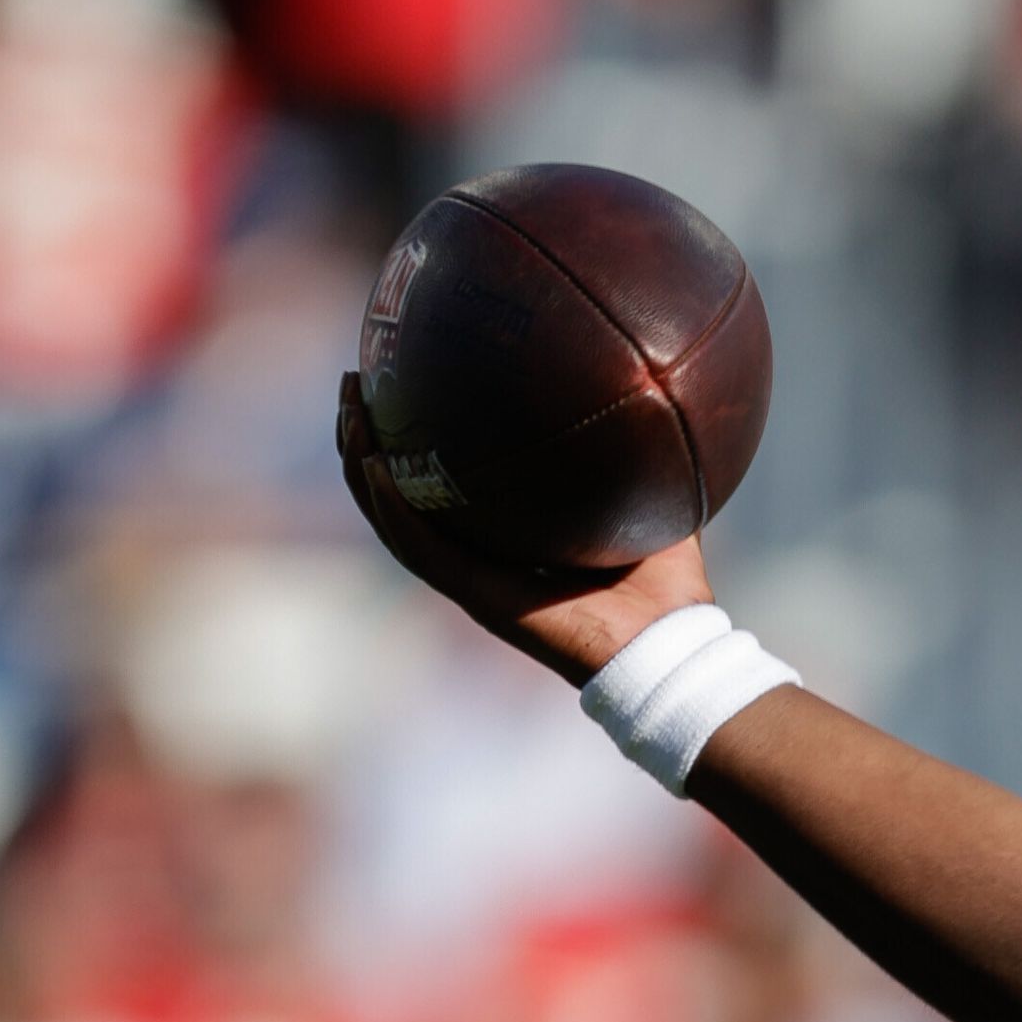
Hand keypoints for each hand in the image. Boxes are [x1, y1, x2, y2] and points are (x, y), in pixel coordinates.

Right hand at [335, 371, 714, 684]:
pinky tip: (373, 465)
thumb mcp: (650, 493)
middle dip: (366, 437)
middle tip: (353, 382)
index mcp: (507, 536)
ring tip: (348, 411)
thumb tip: (649, 376)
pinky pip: (422, 550)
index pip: (441, 481)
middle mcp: (480, 556)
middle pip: (399, 492)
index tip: (395, 374)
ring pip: (393, 519)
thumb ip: (639, 444)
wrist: (672, 647)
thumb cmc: (669, 583)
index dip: (411, 434)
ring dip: (360, 465)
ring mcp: (475, 579)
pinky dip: (392, 510)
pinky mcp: (481, 600)